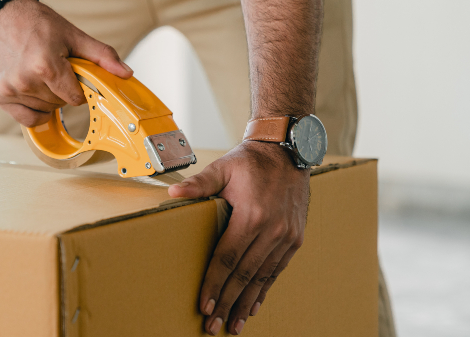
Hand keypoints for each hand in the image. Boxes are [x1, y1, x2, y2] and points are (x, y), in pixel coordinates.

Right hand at [0, 0, 132, 126]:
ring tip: (39, 74)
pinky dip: (33, 110)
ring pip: (44, 111)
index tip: (72, 76)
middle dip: (62, 91)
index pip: (75, 98)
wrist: (1, 17)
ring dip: (47, 98)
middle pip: (59, 105)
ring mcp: (10, 90)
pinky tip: (32, 92)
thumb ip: (102, 56)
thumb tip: (125, 73)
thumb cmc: (36, 23)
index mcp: (45, 66)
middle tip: (53, 70)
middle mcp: (25, 80)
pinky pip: (26, 119)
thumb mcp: (73, 36)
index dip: (78, 89)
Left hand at [168, 141, 308, 334]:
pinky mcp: (295, 239)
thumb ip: (199, 183)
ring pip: (262, 278)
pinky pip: (276, 271)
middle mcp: (272, 230)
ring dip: (246, 303)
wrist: (288, 151)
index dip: (214, 284)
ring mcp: (286, 236)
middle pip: (244, 275)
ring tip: (233, 325)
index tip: (203, 305)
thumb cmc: (251, 160)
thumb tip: (173, 194)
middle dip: (227, 302)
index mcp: (252, 215)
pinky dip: (264, 290)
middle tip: (213, 325)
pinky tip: (253, 306)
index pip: (228, 258)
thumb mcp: (223, 167)